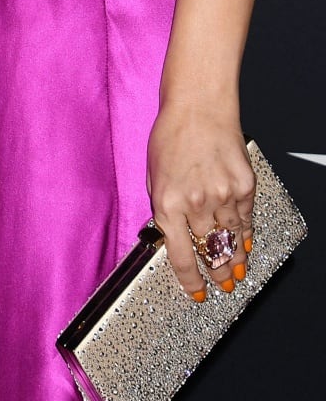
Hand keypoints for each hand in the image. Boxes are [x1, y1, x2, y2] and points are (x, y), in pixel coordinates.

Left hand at [147, 103, 254, 298]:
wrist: (198, 107)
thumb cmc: (170, 135)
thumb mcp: (153, 175)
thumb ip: (163, 208)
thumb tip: (172, 236)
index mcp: (166, 202)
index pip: (181, 255)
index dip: (190, 281)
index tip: (196, 293)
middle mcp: (195, 203)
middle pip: (209, 252)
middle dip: (214, 273)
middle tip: (220, 286)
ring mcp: (223, 194)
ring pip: (231, 241)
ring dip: (234, 261)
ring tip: (236, 274)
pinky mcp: (244, 185)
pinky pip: (246, 220)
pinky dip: (245, 236)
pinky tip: (245, 246)